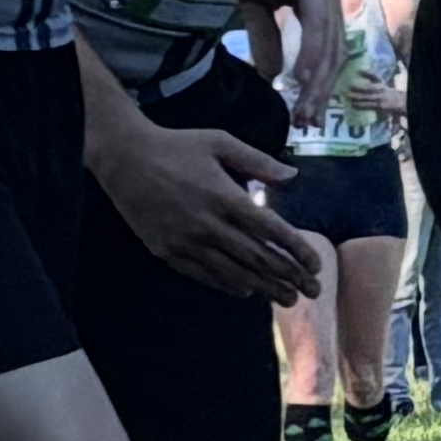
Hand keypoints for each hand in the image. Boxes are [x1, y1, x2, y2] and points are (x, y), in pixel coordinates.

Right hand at [103, 115, 315, 299]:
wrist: (124, 158)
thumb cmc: (176, 146)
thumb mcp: (219, 141)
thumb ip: (257, 162)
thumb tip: (293, 176)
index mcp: (226, 196)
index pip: (271, 230)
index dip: (297, 250)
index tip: (316, 264)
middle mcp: (209, 224)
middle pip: (258, 258)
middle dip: (290, 277)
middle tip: (312, 291)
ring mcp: (187, 241)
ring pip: (234, 272)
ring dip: (265, 289)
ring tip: (287, 299)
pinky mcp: (168, 251)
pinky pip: (204, 275)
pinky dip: (228, 285)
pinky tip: (246, 291)